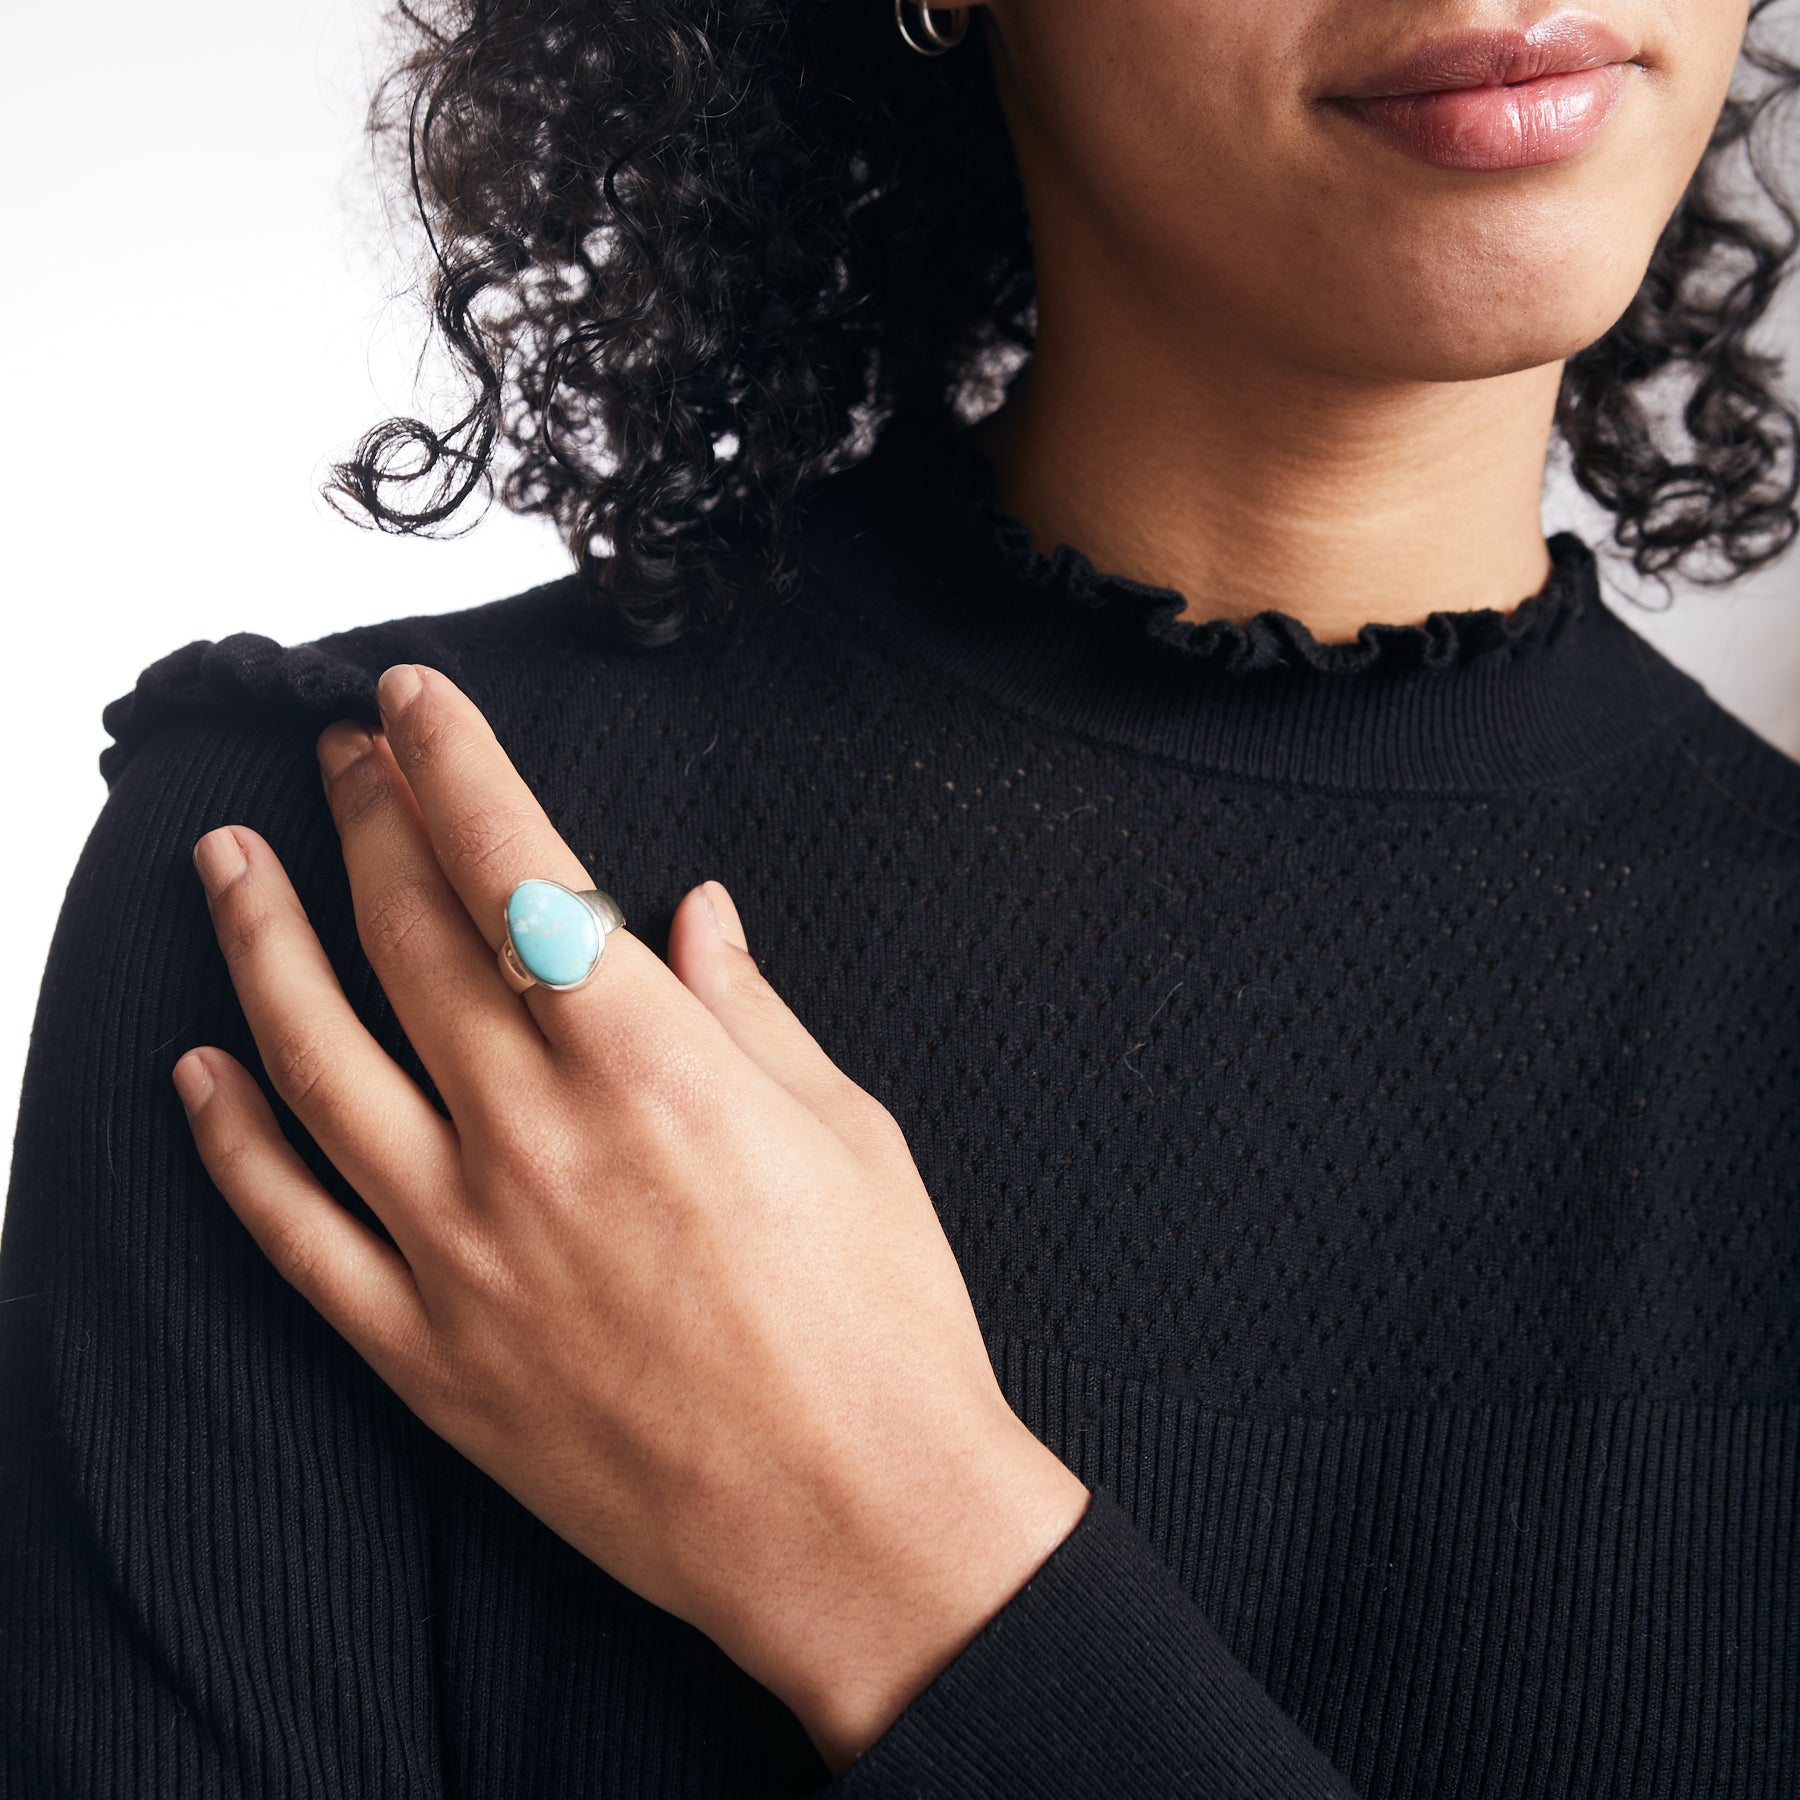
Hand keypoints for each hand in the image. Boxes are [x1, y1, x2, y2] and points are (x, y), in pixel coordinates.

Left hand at [170, 662, 1090, 1771]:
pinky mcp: (426, 1350)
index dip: (455, 767)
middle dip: (365, 820)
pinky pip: (296, 1227)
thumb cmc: (881, 1326)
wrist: (856, 1523)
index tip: (413, 702)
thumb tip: (691, 913)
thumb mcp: (848, 1131)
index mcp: (657, 1069)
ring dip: (261, 942)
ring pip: (318, 1059)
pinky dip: (233, 1142)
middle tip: (342, 755)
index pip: (520, 871)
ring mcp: (466, 1248)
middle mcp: (541, 1141)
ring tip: (226, 859)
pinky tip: (202, 1071)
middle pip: (411, 939)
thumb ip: (751, 1009)